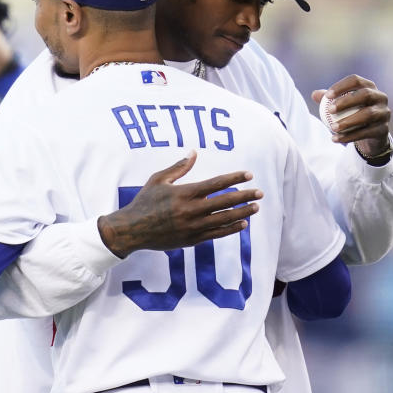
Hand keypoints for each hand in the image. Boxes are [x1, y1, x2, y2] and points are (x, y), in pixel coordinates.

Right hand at [96, 151, 261, 258]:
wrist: (132, 230)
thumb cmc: (144, 201)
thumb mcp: (158, 180)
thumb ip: (179, 167)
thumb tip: (194, 152)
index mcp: (184, 193)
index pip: (215, 184)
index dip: (233, 179)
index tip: (248, 175)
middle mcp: (190, 210)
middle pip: (224, 202)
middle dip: (244, 196)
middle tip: (260, 193)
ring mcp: (192, 227)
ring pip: (224, 220)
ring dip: (242, 213)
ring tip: (255, 207)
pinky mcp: (191, 240)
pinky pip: (216, 234)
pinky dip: (231, 228)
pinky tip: (242, 223)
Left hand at [312, 74, 391, 159]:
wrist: (370, 134)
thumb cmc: (353, 113)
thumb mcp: (342, 106)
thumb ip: (329, 99)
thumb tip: (315, 94)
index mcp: (369, 87)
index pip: (356, 81)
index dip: (342, 86)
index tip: (327, 96)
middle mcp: (380, 97)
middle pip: (365, 94)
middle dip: (347, 101)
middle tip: (330, 110)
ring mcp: (384, 113)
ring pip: (368, 115)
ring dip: (348, 121)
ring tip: (333, 127)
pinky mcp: (384, 129)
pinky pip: (366, 133)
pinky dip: (349, 136)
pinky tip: (335, 139)